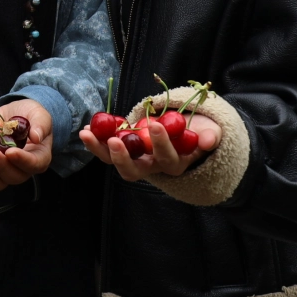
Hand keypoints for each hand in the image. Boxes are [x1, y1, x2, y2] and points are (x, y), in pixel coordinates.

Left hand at [0, 99, 52, 193]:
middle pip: (15, 176)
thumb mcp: (38, 114)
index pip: (34, 164)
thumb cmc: (29, 115)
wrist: (11, 114)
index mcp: (38, 157)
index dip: (23, 160)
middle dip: (2, 167)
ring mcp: (5, 171)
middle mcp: (22, 169)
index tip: (11, 152)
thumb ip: (40, 124)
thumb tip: (37, 137)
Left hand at [80, 113, 219, 180]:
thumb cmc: (197, 132)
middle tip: (114, 139)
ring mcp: (136, 161)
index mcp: (175, 163)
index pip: (168, 158)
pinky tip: (86, 129)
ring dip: (100, 150)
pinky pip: (107, 151)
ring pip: (116, 163)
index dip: (161, 144)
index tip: (154, 125)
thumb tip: (209, 139)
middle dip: (122, 158)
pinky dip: (95, 141)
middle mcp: (153, 167)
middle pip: (134, 171)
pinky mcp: (123, 152)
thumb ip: (210, 135)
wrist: (184, 131)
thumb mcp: (209, 132)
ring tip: (87, 133)